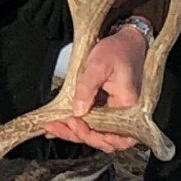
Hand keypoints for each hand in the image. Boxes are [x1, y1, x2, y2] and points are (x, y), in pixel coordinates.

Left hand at [43, 27, 146, 153]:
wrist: (126, 42)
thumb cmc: (117, 50)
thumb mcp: (99, 64)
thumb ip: (87, 88)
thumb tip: (77, 111)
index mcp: (128, 105)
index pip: (113, 134)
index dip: (92, 135)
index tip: (73, 123)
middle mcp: (125, 114)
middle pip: (102, 138)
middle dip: (77, 135)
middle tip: (55, 126)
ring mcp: (116, 113)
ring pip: (96, 133)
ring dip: (74, 132)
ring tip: (53, 126)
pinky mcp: (107, 109)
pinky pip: (93, 123)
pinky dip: (77, 125)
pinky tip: (60, 124)